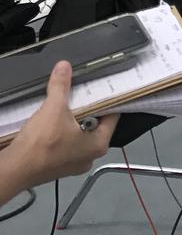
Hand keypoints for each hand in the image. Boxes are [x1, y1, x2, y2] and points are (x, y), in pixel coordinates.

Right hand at [1, 62, 116, 198]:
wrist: (15, 169)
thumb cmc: (42, 143)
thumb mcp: (54, 108)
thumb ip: (61, 86)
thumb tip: (64, 66)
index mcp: (99, 144)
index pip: (113, 116)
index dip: (109, 99)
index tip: (104, 86)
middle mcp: (90, 156)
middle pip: (96, 125)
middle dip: (89, 109)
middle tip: (84, 92)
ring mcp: (74, 164)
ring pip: (80, 135)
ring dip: (74, 121)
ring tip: (68, 104)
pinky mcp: (59, 167)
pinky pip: (67, 144)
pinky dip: (63, 133)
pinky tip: (54, 123)